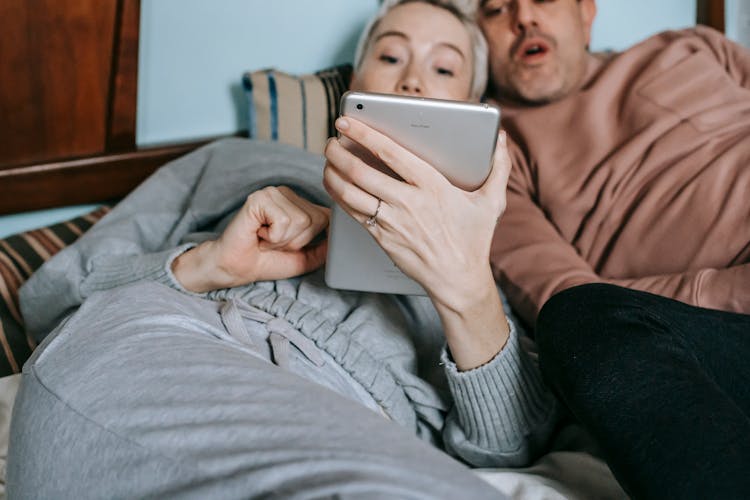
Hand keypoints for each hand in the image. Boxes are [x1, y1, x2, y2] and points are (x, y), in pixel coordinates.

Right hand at [172, 186, 329, 291]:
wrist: (235, 268)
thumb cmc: (266, 261)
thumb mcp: (306, 257)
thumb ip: (326, 247)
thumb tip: (344, 238)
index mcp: (299, 203)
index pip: (327, 218)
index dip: (310, 239)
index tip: (288, 245)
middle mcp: (287, 193)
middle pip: (316, 220)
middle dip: (297, 241)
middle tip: (274, 242)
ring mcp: (272, 193)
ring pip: (301, 221)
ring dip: (283, 240)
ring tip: (266, 239)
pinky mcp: (259, 198)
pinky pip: (284, 221)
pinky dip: (273, 236)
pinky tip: (258, 233)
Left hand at [323, 117, 511, 313]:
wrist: (458, 279)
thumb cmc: (473, 239)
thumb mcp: (492, 202)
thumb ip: (498, 167)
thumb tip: (500, 139)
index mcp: (432, 185)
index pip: (390, 153)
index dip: (363, 134)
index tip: (346, 122)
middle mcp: (408, 202)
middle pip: (361, 171)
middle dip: (339, 152)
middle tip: (330, 141)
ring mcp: (392, 222)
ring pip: (350, 192)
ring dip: (333, 173)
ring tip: (327, 159)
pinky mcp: (382, 238)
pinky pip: (352, 213)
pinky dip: (338, 195)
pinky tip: (333, 184)